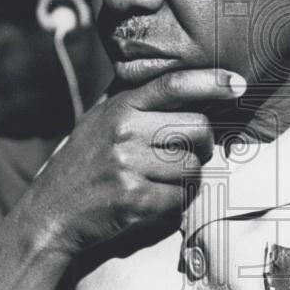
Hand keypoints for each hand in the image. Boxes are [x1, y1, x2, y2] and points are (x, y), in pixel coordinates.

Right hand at [25, 68, 245, 255]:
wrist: (51, 212)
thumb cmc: (82, 164)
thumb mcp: (98, 120)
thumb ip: (132, 98)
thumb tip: (180, 77)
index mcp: (119, 107)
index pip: (175, 85)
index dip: (213, 82)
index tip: (238, 85)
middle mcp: (125, 131)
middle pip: (197, 128)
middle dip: (204, 143)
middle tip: (192, 152)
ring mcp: (129, 165)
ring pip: (194, 165)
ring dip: (189, 175)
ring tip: (164, 178)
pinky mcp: (136, 199)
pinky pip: (181, 196)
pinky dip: (176, 200)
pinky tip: (154, 198)